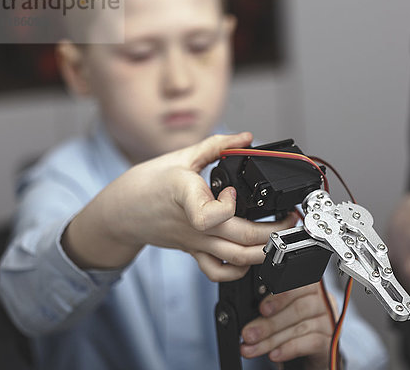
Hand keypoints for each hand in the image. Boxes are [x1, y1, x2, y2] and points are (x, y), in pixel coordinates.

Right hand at [63, 132, 296, 280]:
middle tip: (289, 217)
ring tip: (280, 235)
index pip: (210, 216)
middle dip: (274, 231)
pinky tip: (250, 256)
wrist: (121, 212)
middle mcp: (194, 224)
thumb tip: (245, 137)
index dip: (229, 206)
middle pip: (240, 239)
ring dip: (264, 250)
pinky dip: (239, 269)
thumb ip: (216, 145)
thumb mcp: (180, 156)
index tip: (233, 191)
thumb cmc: (147, 184)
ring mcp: (195, 241)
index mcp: (186, 195)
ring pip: (236, 259)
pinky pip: (219, 272)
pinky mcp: (194, 251)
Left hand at [240, 283, 336, 368]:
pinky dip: (289, 348)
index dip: (279, 296)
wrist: (309, 352)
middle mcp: (323, 299)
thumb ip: (270, 308)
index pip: (298, 284)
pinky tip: (274, 355)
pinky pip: (311, 342)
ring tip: (251, 348)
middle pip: (298, 308)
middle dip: (269, 323)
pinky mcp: (330, 341)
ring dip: (272, 340)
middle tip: (248, 334)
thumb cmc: (292, 325)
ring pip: (300, 327)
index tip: (261, 309)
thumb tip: (248, 316)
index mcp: (310, 286)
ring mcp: (328, 320)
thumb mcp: (281, 312)